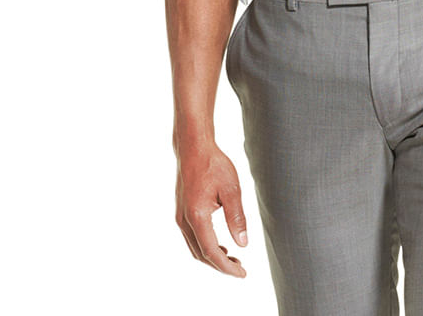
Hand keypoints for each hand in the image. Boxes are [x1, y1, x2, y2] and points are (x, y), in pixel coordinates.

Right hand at [175, 142, 247, 275]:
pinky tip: (220, 244)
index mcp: (197, 216)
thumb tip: (242, 243)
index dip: (226, 266)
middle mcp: (185, 220)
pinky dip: (205, 246)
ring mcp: (180, 217)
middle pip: (201, 254)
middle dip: (220, 265)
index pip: (211, 251)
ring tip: (232, 259)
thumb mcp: (231, 189)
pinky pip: (192, 238)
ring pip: (195, 247)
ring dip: (212, 257)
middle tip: (240, 269)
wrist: (194, 148)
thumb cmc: (213, 164)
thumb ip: (236, 217)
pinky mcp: (181, 212)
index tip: (241, 273)